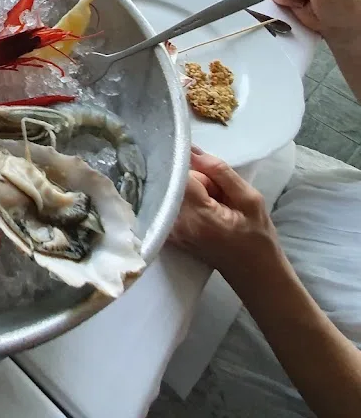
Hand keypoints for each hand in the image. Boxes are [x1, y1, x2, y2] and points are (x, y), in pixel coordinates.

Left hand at [168, 148, 279, 283]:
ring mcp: (167, 230)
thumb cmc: (257, 237)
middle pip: (172, 180)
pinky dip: (183, 199)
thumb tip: (192, 150)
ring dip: (189, 190)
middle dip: (193, 179)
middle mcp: (175, 223)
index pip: (180, 175)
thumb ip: (220, 171)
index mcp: (197, 215)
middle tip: (217, 194)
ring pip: (170, 189)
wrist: (253, 272)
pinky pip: (168, 201)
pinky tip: (202, 208)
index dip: (195, 167)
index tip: (209, 171)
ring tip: (212, 203)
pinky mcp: (165, 232)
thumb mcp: (249, 198)